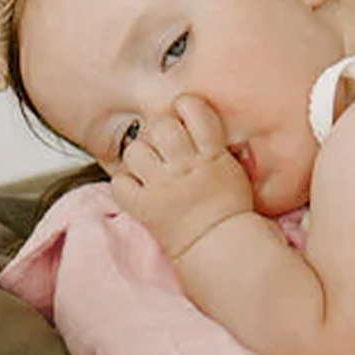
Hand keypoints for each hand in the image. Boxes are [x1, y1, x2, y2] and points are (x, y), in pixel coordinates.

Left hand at [109, 96, 253, 259]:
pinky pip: (120, 182)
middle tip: (164, 144)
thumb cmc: (230, 211)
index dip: (184, 106)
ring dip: (140, 155)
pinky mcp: (144, 208)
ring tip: (150, 166)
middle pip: (161, 125)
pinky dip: (125, 182)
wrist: (222, 248)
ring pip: (135, 150)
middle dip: (159, 130)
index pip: (193, 108)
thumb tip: (195, 122)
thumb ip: (215, 145)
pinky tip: (138, 186)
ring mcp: (163, 188)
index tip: (184, 116)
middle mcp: (186, 168)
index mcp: (212, 156)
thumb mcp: (234, 170)